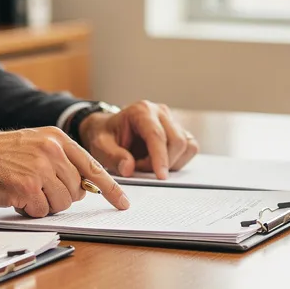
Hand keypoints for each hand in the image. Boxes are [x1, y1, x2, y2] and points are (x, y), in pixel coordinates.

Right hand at [0, 127, 129, 216]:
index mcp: (57, 138)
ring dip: (43, 205)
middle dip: (59, 197)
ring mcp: (41, 168)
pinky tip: (14, 196)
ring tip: (23, 190)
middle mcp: (53, 150)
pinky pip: (41, 211)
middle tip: (36, 189)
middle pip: (77, 191)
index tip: (123, 203)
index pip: (93, 167)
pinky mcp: (28, 186)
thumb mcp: (33, 145)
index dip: (111, 189)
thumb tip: (83, 187)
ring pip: (62, 203)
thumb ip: (60, 160)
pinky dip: (28, 210)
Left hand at [77, 100, 198, 178]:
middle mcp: (160, 112)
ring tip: (147, 164)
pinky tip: (159, 162)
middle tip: (141, 169)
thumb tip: (129, 168)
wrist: (108, 130)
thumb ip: (113, 156)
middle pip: (177, 141)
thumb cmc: (105, 135)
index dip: (161, 157)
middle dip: (162, 162)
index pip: (157, 135)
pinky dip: (177, 161)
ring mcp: (171, 121)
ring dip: (171, 162)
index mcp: (141, 111)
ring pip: (186, 146)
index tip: (160, 177)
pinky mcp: (178, 131)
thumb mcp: (100, 146)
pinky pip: (189, 148)